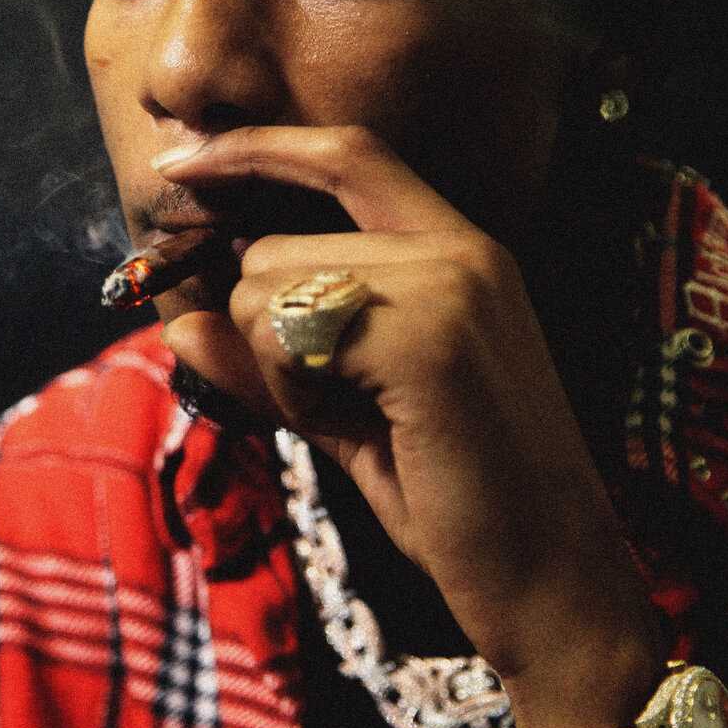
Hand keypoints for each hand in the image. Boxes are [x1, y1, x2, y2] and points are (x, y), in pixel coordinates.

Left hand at [155, 125, 661, 727]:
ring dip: (279, 367)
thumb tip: (180, 321)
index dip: (258, 148)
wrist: (547, 578)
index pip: (346, 154)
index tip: (182, 161)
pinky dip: (290, 390)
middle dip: (265, 330)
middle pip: (275, 244)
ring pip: (265, 286)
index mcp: (460, 249)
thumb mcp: (346, 413)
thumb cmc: (454, 498)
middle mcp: (459, 248)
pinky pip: (282, 334)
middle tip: (335, 405)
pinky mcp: (426, 335)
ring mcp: (447, 284)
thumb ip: (269, 360)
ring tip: (360, 421)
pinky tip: (358, 429)